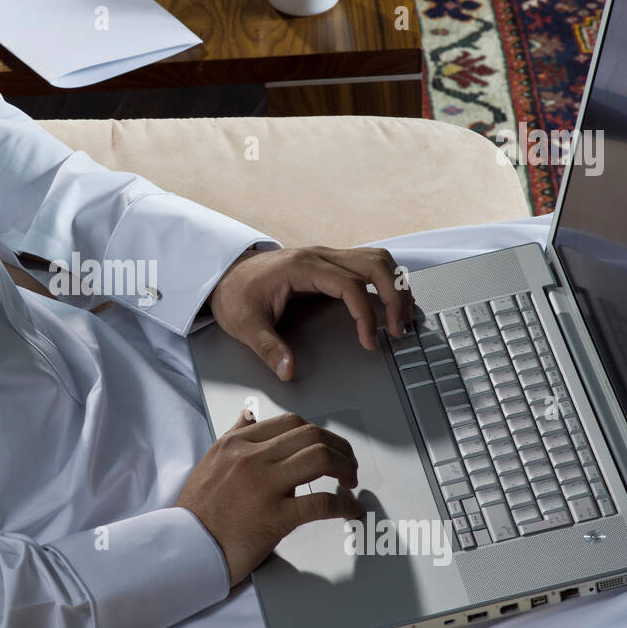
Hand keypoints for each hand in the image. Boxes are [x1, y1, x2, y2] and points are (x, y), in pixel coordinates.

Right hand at [176, 409, 362, 584]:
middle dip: (339, 448)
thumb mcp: (210, 462)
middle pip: (311, 435)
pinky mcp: (275, 517)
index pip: (290, 423)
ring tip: (350, 481)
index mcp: (236, 444)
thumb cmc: (198, 512)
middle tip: (347, 465)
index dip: (319, 433)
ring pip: (319, 458)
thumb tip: (249, 415)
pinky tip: (350, 509)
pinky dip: (344, 505)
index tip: (329, 447)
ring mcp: (264, 486)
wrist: (185, 548)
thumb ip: (234, 436)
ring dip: (345, 467)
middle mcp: (251, 458)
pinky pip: (321, 503)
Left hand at [208, 245, 413, 380]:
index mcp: (301, 267)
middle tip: (399, 330)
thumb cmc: (234, 295)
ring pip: (376, 259)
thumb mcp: (244, 324)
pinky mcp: (329, 264)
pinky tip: (391, 305)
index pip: (349, 284)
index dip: (365, 314)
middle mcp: (319, 256)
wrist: (223, 274)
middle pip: (374, 264)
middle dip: (394, 296)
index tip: (369, 341)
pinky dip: (386, 282)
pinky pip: (367, 265)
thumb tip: (288, 371)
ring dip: (396, 286)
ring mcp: (326, 257)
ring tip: (403, 318)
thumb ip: (268, 348)